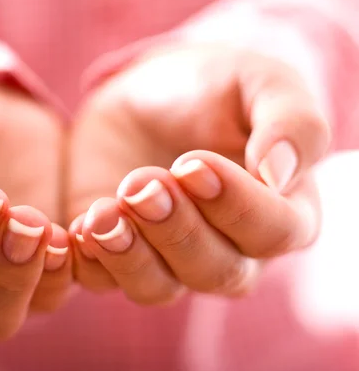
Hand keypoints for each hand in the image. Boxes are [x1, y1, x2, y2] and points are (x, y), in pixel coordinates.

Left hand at [68, 44, 329, 301]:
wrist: (148, 92)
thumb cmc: (215, 87)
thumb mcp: (260, 83)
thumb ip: (291, 121)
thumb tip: (281, 174)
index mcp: (280, 211)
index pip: (272, 233)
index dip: (236, 206)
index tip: (193, 164)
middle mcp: (229, 248)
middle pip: (215, 271)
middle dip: (177, 229)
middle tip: (143, 181)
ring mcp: (169, 257)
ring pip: (158, 287)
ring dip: (130, 254)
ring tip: (104, 211)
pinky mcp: (118, 252)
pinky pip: (103, 278)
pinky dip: (90, 261)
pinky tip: (78, 227)